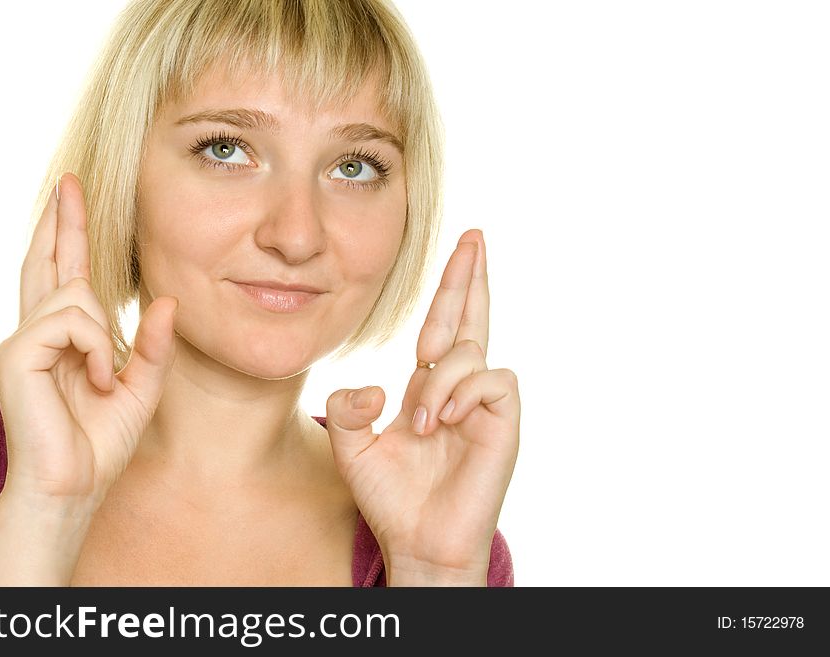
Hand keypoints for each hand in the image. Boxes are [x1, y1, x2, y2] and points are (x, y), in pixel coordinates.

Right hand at [0, 172, 177, 508]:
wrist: (72, 486)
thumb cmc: (100, 443)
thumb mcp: (141, 388)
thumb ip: (154, 346)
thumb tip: (167, 300)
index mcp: (66, 338)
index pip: (65, 273)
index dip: (68, 233)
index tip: (72, 194)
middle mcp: (40, 331)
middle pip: (49, 260)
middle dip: (63, 220)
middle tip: (70, 181)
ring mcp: (24, 339)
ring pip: (75, 292)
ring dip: (103, 335)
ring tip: (105, 379)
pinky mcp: (18, 352)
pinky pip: (71, 321)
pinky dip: (95, 349)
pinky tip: (97, 380)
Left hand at [325, 229, 519, 584]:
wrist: (417, 542)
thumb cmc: (390, 498)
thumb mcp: (351, 448)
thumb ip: (347, 409)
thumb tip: (375, 387)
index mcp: (428, 387)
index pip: (442, 326)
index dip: (447, 289)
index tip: (456, 248)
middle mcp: (460, 389)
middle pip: (471, 317)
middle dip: (470, 275)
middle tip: (473, 235)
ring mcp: (484, 405)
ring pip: (474, 351)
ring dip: (440, 378)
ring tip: (420, 420)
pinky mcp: (504, 423)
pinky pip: (494, 380)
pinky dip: (463, 391)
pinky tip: (442, 418)